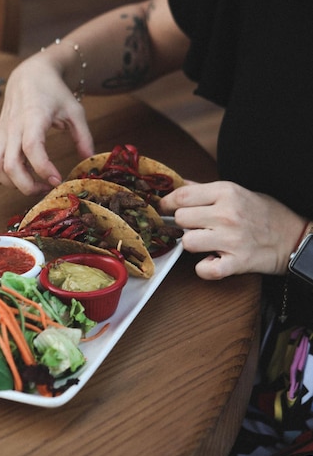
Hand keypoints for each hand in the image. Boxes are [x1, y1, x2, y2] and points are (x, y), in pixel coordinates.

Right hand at [0, 56, 93, 195]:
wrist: (29, 76)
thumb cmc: (53, 92)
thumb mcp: (75, 110)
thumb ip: (84, 136)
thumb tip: (90, 159)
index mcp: (33, 118)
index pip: (32, 147)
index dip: (44, 168)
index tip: (58, 180)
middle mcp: (12, 128)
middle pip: (10, 166)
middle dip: (28, 186)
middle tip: (46, 188)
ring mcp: (1, 134)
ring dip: (11, 184)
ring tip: (31, 183)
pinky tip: (15, 177)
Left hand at [159, 181, 306, 279]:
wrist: (292, 237)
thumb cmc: (262, 213)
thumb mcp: (235, 191)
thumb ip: (204, 189)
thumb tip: (176, 185)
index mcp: (226, 192)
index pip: (181, 196)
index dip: (166, 203)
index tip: (164, 209)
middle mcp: (227, 214)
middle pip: (181, 219)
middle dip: (182, 224)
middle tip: (193, 227)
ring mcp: (232, 239)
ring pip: (187, 242)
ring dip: (192, 244)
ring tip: (204, 242)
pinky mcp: (237, 262)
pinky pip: (205, 270)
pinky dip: (204, 269)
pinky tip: (212, 261)